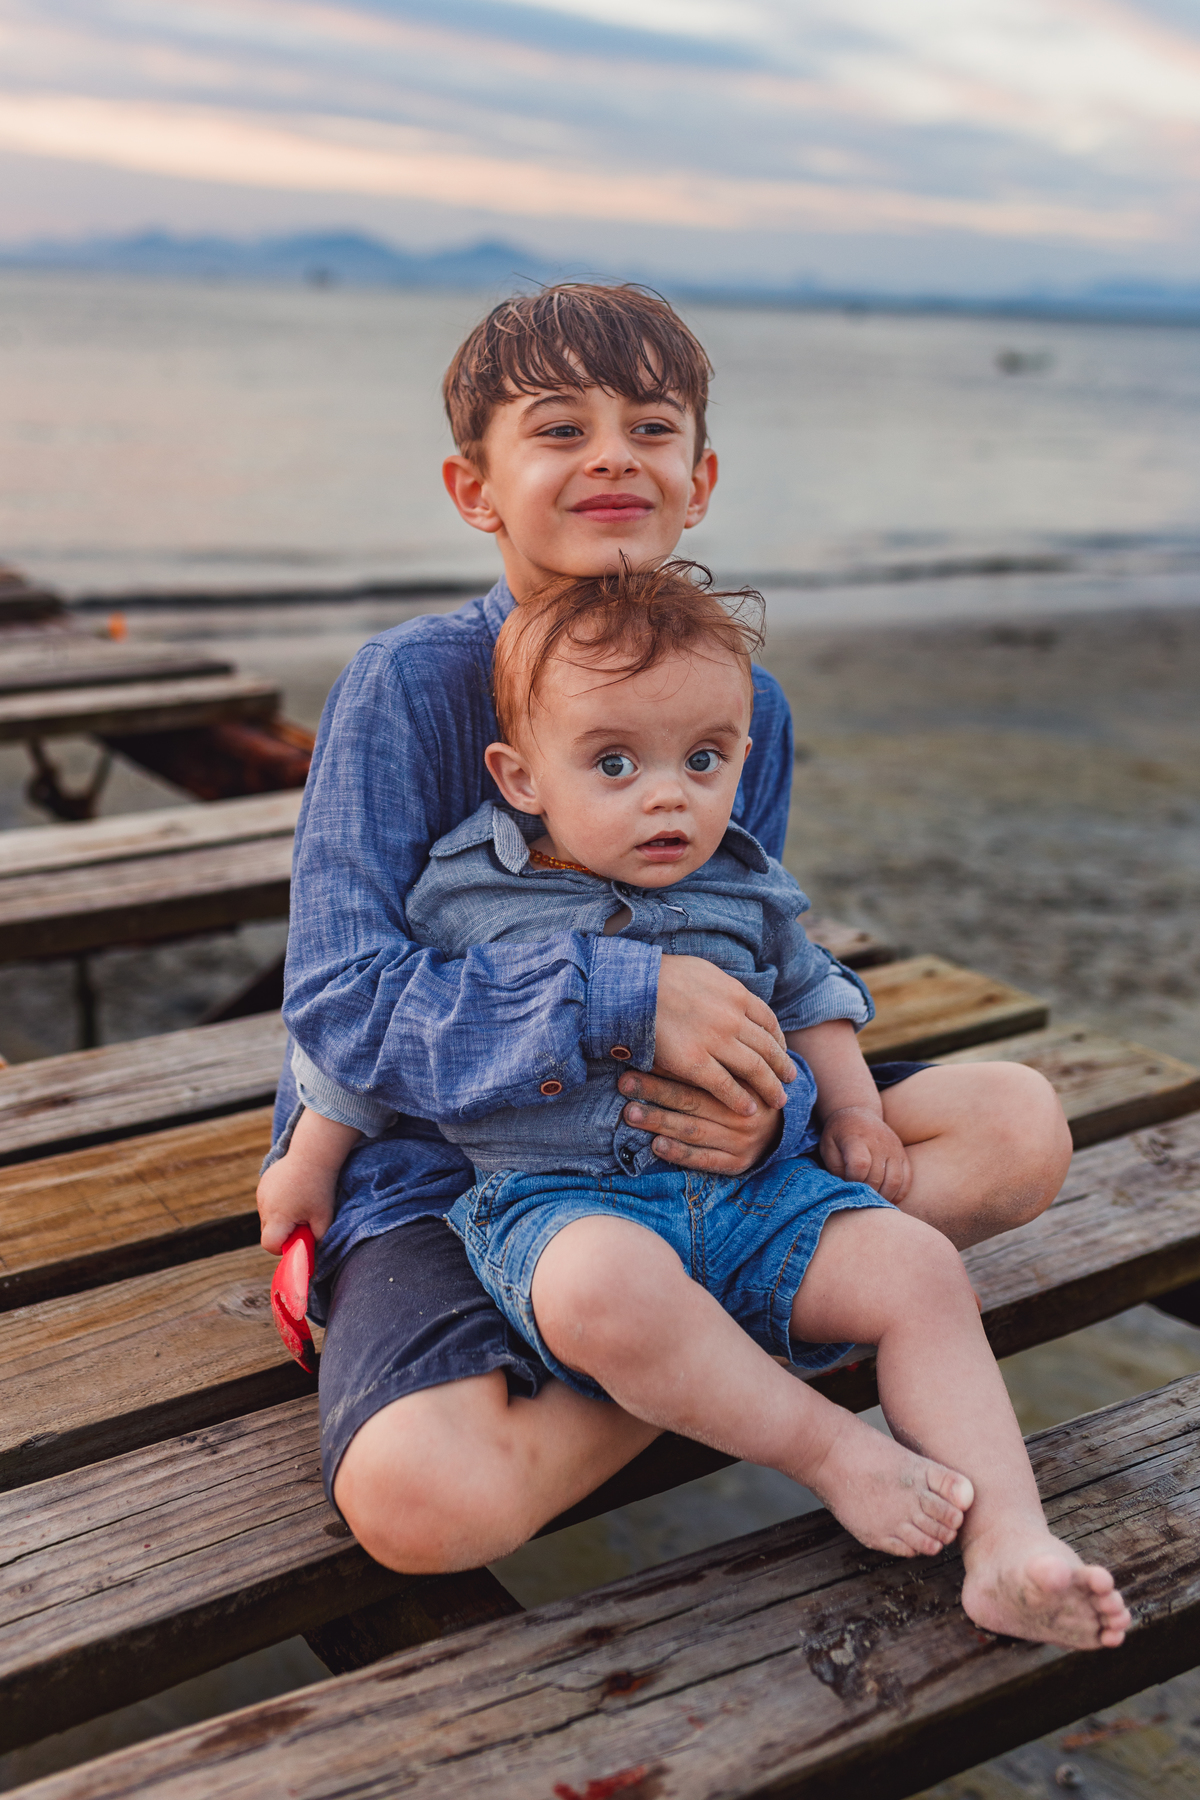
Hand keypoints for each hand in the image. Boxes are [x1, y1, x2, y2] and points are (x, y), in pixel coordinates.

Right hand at [257, 1109, 358, 1253]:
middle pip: (267, 1233)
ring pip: (267, 1218)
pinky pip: (267, 1203)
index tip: (297, 1240)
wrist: (314, 1153)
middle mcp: (265, 1206)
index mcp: (278, 1217)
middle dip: (283, 1233)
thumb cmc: (320, 1187)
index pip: (269, 1245)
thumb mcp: (324, 1218)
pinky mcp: (263, 1184)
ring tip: (299, 1203)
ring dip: (280, 1218)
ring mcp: (261, 1193)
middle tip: (303, 1222)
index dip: (282, 1248)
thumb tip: (312, 1256)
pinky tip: (293, 1192)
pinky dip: (278, 1204)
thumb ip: (317, 1240)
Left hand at [619, 1070, 783, 1172]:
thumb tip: (662, 1037)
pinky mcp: (737, 1163)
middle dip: (656, 1091)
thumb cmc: (750, 1093)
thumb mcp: (742, 1071)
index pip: (702, 1073)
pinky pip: (705, 1160)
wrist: (786, 1128)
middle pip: (694, 1100)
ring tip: (630, 1113)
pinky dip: (680, 1153)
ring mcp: (741, 1140)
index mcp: (744, 1083)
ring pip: (694, 1129)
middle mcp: (743, 1112)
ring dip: (660, 1121)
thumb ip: (713, 1058)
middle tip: (625, 1083)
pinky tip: (656, 1146)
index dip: (668, 1066)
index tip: (638, 1057)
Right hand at [654, 955, 794, 1115]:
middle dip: (782, 1066)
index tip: (781, 1050)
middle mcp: (734, 1019)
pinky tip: (749, 1109)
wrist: (634, 986)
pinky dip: (740, 1099)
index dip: (779, 1039)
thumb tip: (732, 995)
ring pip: (755, 1069)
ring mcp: (716, 1042)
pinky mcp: (695, 1063)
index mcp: (737, 995)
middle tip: (791, 1079)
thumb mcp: (704, 971)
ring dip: (770, 1086)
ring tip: (779, 1100)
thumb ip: (723, 987)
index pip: (769, 1021)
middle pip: (768, 1048)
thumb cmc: (663, 975)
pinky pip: (725, 1086)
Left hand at [819, 1106, 911, 1203]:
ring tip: (873, 1202)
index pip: (860, 1165)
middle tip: (858, 1199)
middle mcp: (879, 1143)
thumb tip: (849, 1188)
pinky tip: (888, 1199)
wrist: (859, 1113)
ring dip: (884, 1197)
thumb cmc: (839, 1134)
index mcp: (856, 1138)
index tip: (847, 1186)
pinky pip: (907, 1178)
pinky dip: (899, 1193)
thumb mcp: (828, 1146)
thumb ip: (835, 1167)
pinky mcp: (903, 1155)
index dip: (854, 1181)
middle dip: (867, 1193)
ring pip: (894, 1181)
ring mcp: (894, 1149)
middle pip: (877, 1177)